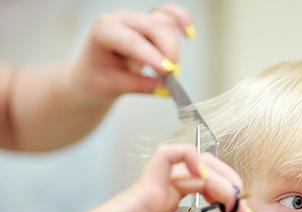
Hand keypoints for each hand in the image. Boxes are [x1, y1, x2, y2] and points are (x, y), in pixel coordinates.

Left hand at [70, 4, 193, 101]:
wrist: (94, 73)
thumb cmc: (98, 78)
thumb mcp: (113, 87)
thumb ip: (140, 86)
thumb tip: (165, 89)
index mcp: (104, 30)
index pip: (131, 40)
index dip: (151, 55)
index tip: (168, 71)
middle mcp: (121, 19)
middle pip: (153, 26)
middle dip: (168, 50)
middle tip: (173, 75)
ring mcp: (137, 18)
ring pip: (164, 24)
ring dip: (172, 47)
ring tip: (168, 72)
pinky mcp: (151, 22)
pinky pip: (169, 15)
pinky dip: (181, 20)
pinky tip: (189, 33)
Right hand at [76, 144, 252, 211]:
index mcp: (163, 206)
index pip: (203, 188)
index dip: (226, 198)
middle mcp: (161, 193)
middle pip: (204, 171)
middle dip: (230, 185)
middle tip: (244, 209)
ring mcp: (155, 186)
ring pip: (195, 162)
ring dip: (221, 176)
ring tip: (233, 199)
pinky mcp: (147, 184)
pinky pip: (171, 155)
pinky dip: (192, 158)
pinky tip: (207, 178)